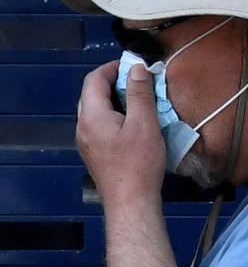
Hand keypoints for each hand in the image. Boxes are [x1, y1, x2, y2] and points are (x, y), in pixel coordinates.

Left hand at [76, 61, 165, 204]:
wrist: (130, 201)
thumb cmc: (139, 163)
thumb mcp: (144, 123)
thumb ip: (139, 94)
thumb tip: (137, 68)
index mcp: (92, 117)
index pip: (93, 80)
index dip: (112, 67)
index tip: (134, 65)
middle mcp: (83, 127)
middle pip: (92, 94)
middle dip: (114, 82)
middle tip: (139, 80)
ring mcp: (87, 141)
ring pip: (96, 109)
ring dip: (115, 99)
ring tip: (140, 99)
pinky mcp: (94, 152)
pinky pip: (100, 124)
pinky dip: (114, 114)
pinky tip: (134, 121)